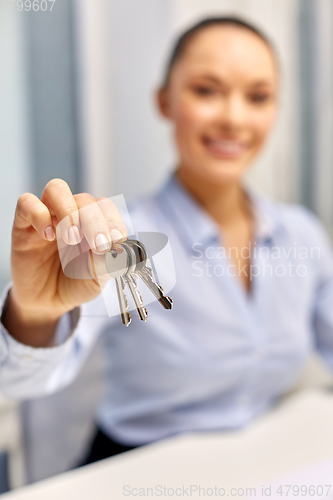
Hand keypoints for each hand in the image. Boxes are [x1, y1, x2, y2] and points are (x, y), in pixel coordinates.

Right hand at [2, 179, 127, 345]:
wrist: (47, 302)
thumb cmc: (75, 284)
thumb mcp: (98, 278)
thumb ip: (109, 263)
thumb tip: (121, 250)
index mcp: (95, 224)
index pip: (106, 207)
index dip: (113, 220)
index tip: (116, 241)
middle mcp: (73, 214)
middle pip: (85, 199)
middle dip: (95, 221)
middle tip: (98, 246)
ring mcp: (48, 216)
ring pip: (57, 189)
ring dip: (68, 211)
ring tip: (72, 238)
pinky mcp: (24, 223)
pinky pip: (27, 202)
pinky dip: (39, 215)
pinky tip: (48, 237)